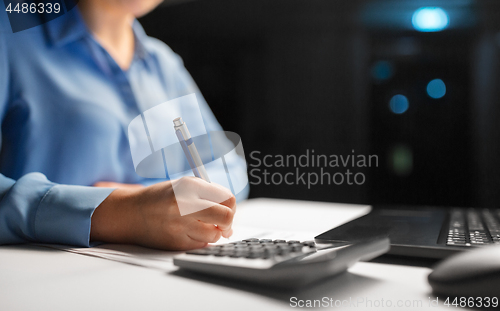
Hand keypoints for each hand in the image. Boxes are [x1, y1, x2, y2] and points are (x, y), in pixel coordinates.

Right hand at [90, 177, 235, 249]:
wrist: (132, 213)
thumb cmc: (163, 199)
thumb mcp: (186, 186)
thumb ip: (209, 195)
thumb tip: (231, 214)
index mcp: (190, 186)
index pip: (227, 198)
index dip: (231, 206)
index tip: (226, 209)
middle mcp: (185, 204)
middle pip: (226, 217)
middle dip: (228, 222)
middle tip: (222, 224)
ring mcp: (179, 224)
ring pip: (215, 234)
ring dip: (214, 233)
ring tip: (203, 227)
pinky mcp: (175, 242)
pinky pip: (201, 244)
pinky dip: (201, 240)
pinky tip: (189, 233)